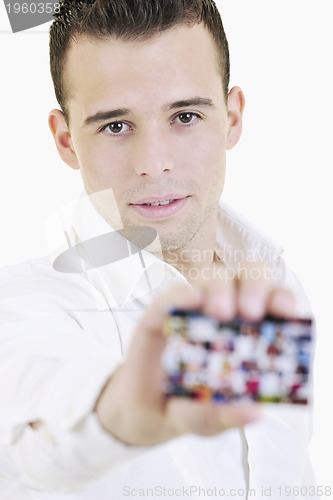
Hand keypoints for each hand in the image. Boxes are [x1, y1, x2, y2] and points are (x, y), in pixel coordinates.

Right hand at [95, 265, 296, 445]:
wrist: (146, 409)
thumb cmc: (188, 405)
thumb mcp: (208, 419)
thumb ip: (227, 415)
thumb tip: (255, 413)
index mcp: (248, 332)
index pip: (272, 302)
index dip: (281, 299)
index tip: (286, 312)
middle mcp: (224, 313)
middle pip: (246, 278)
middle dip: (254, 287)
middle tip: (250, 312)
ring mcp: (192, 308)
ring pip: (212, 277)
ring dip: (220, 288)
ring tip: (221, 312)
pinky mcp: (160, 311)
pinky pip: (171, 294)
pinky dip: (182, 294)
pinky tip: (190, 300)